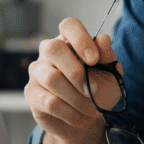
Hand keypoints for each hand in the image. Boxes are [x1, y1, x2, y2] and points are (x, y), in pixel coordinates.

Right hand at [24, 17, 120, 143]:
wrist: (87, 119)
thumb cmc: (99, 90)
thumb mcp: (111, 74)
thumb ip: (108, 57)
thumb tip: (103, 39)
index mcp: (70, 40)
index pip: (69, 25)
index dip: (81, 39)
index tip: (94, 59)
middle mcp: (49, 51)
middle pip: (53, 48)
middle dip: (77, 72)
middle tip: (93, 90)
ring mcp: (37, 71)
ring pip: (51, 78)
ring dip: (77, 98)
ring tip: (91, 108)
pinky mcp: (32, 93)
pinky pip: (49, 102)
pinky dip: (71, 113)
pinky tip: (82, 117)